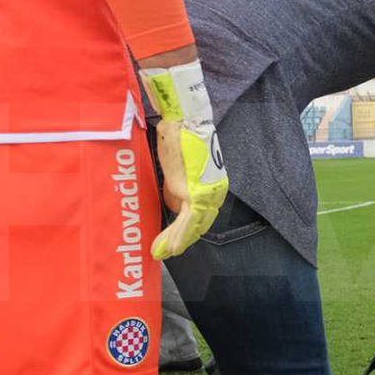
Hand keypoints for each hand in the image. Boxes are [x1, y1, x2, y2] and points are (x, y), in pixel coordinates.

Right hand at [138, 58, 229, 259]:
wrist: (183, 121)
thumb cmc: (178, 137)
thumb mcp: (175, 166)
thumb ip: (174, 185)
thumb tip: (172, 202)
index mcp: (210, 186)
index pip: (200, 214)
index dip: (187, 229)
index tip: (176, 242)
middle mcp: (212, 192)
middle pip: (198, 223)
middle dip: (182, 238)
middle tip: (167, 252)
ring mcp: (205, 194)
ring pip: (192, 226)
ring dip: (176, 240)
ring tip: (162, 253)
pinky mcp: (193, 194)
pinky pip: (187, 221)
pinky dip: (177, 236)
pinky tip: (168, 250)